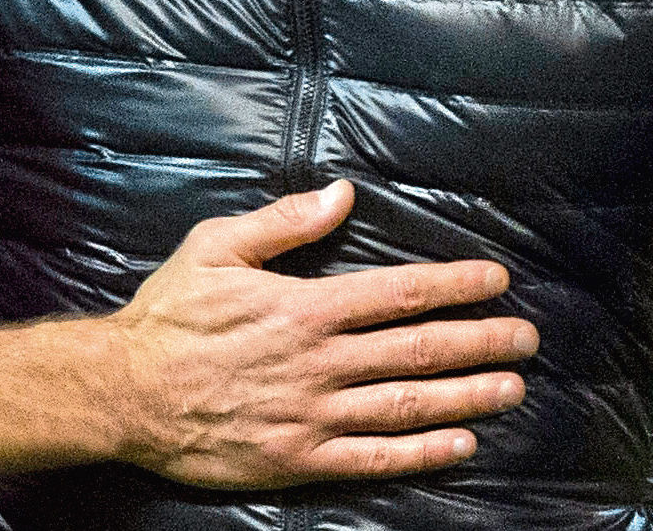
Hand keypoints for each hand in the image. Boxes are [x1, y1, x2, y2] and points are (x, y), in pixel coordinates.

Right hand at [110, 181, 535, 486]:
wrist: (125, 392)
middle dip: (481, 341)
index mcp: (304, 306)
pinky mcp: (300, 460)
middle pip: (419, 349)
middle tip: (527, 338)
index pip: (399, 293)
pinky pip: (375, 459)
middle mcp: (319, 362)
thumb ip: (285, 221)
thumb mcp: (216, 247)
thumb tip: (343, 193)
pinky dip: (423, 453)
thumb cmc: (169, 316)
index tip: (496, 280)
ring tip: (513, 388)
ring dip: (468, 396)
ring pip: (408, 404)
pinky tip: (461, 445)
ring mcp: (313, 415)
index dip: (455, 286)